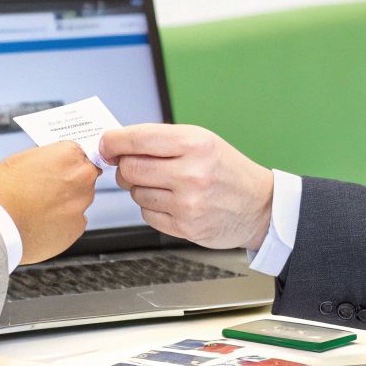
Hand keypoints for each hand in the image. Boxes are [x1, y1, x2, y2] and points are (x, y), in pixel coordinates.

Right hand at [0, 143, 100, 263]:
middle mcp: (81, 177)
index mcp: (69, 155)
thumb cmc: (4, 190)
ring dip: (67, 202)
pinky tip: (44, 221)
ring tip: (41, 208)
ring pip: (80, 200)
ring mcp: (81, 204)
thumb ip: (47, 158)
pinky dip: (63, 222)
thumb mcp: (23, 159)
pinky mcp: (77, 227)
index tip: (58, 169)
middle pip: (84, 176)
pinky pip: (75, 221)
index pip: (78, 153)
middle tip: (48, 189)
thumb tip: (53, 163)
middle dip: (70, 181)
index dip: (65, 162)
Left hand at [99, 123, 273, 249]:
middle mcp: (191, 173)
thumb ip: (160, 140)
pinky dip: (152, 207)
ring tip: (164, 184)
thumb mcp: (202, 141)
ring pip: (135, 193)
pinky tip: (171, 201)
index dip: (112, 142)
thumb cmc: (227, 170)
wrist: (260, 206)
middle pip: (129, 168)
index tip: (106, 144)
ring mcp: (187, 203)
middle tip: (135, 166)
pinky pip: (147, 214)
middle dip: (125, 166)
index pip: (136, 139)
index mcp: (194, 144)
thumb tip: (116, 144)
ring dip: (140, 188)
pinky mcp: (185, 227)